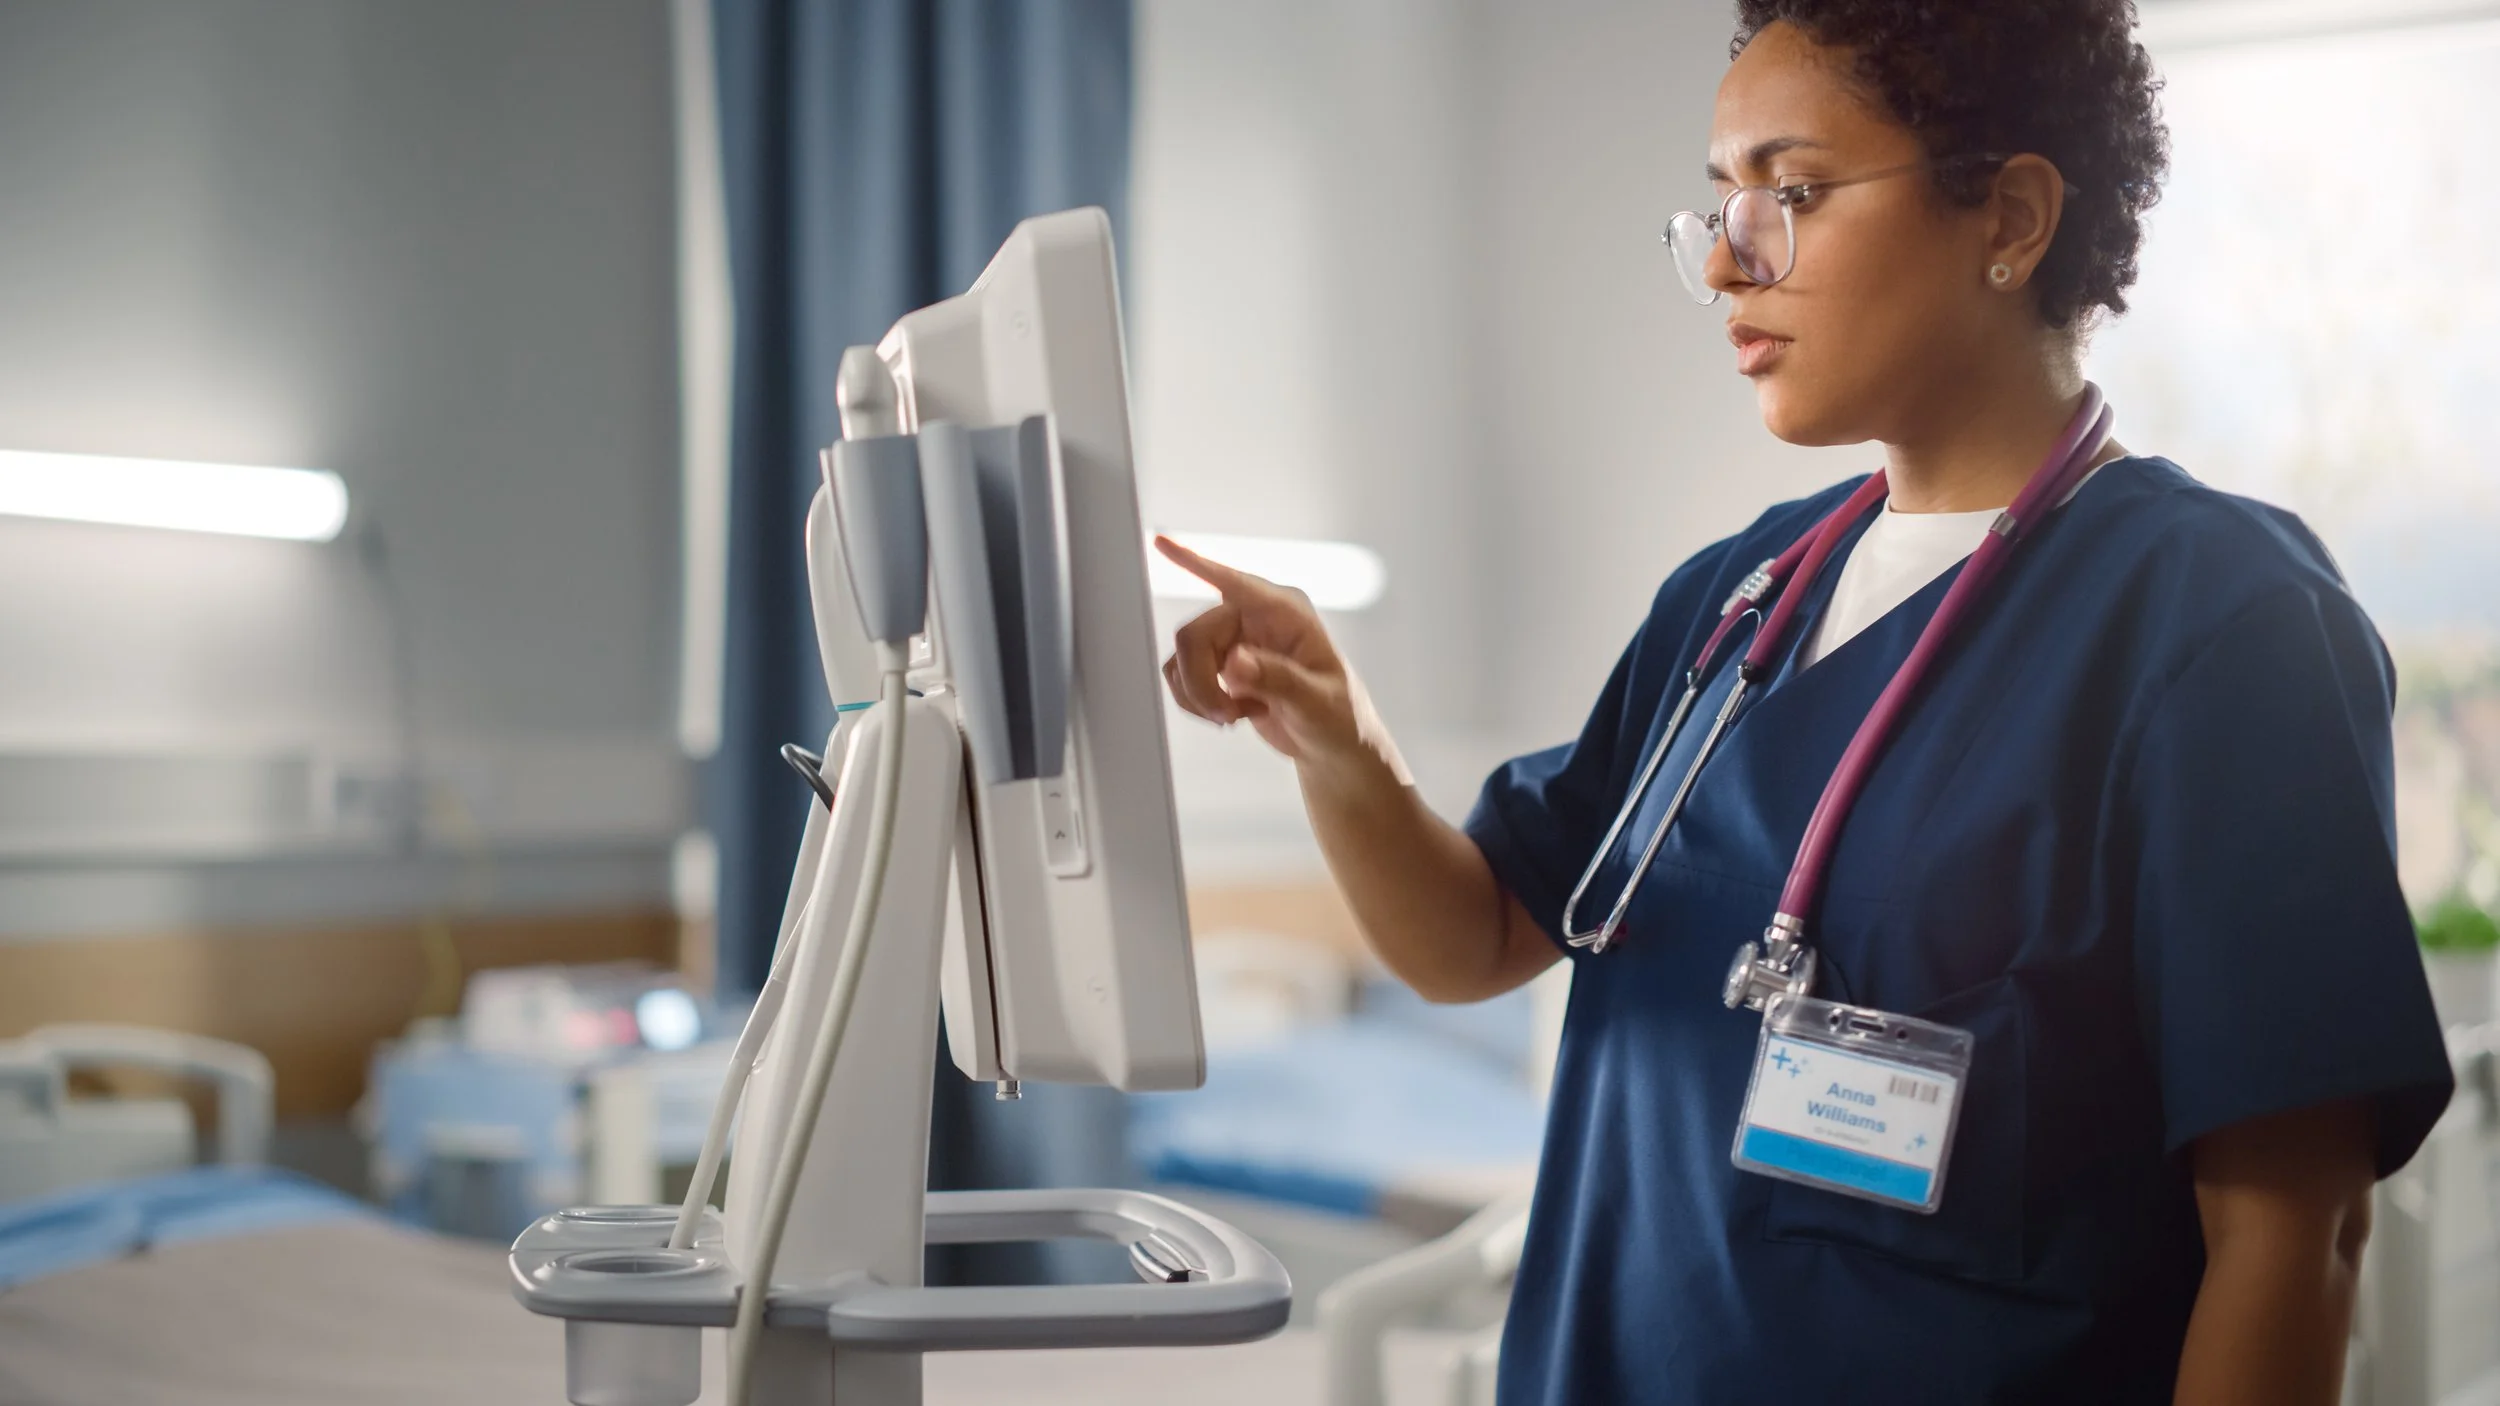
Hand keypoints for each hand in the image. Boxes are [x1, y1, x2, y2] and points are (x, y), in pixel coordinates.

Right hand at [1154, 535, 1364, 768]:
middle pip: (1195, 635)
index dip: (1195, 562)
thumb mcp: (1317, 702)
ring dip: (1199, 695)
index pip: (1235, 582)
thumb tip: (1234, 660)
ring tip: (1235, 715)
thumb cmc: (1339, 717)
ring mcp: (1236, 640)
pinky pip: (1184, 675)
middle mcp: (1256, 618)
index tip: (1161, 542)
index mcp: (1286, 613)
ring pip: (1184, 657)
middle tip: (1225, 715)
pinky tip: (1233, 713)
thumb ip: (1278, 679)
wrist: (1332, 745)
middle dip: (1200, 682)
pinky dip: (1197, 701)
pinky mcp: (1222, 664)